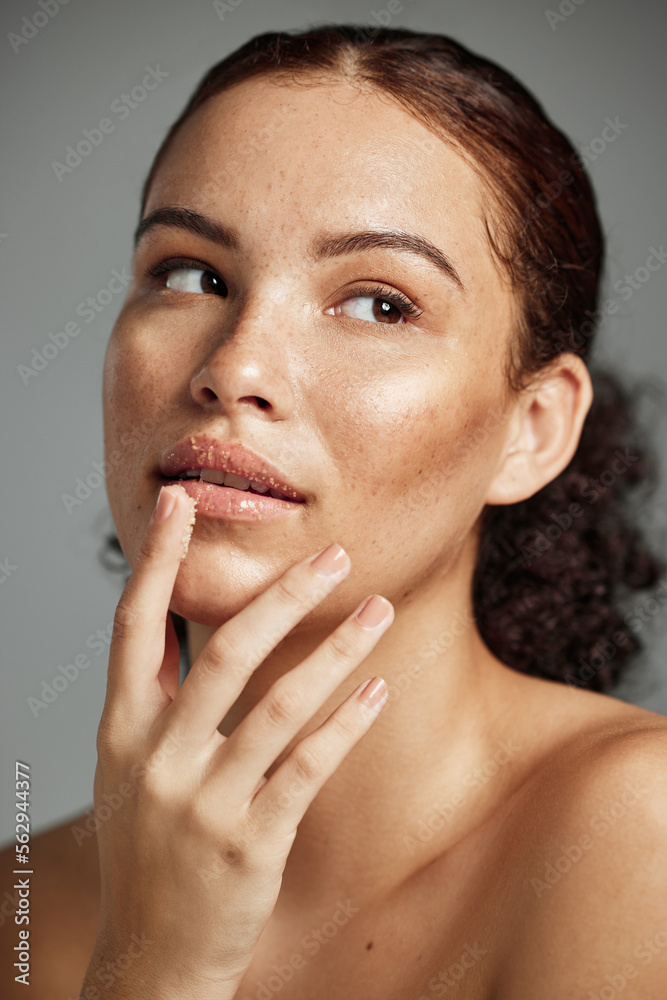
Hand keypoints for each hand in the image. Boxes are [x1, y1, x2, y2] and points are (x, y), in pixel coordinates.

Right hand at [81, 484, 392, 998]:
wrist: (151, 956)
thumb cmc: (147, 849)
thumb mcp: (128, 770)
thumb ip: (153, 700)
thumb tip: (174, 624)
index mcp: (120, 731)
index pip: (134, 626)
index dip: (155, 560)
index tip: (178, 502)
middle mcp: (157, 759)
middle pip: (224, 651)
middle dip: (282, 595)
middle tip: (335, 555)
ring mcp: (203, 802)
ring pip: (279, 704)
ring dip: (337, 649)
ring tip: (379, 608)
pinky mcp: (250, 842)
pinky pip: (309, 766)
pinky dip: (347, 721)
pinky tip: (378, 687)